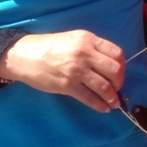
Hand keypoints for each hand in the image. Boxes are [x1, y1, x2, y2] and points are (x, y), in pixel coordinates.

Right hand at [0, 30, 124, 112]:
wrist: (24, 55)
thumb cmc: (48, 46)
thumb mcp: (73, 38)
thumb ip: (91, 48)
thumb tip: (108, 64)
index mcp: (87, 39)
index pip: (116, 53)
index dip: (122, 66)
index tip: (119, 73)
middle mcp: (84, 53)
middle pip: (115, 70)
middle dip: (119, 82)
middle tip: (117, 88)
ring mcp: (76, 70)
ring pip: (104, 87)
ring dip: (113, 97)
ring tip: (114, 102)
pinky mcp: (67, 86)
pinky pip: (90, 98)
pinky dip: (100, 105)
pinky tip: (103, 108)